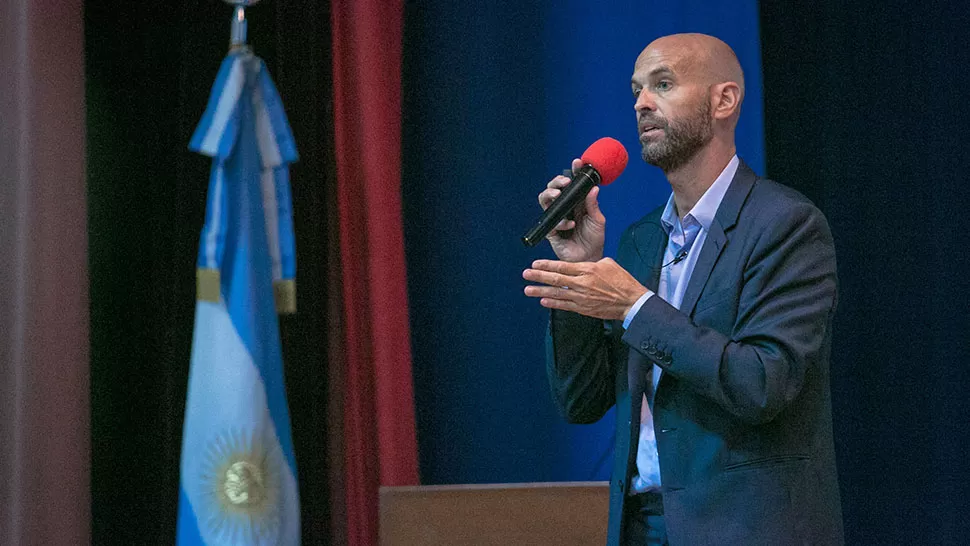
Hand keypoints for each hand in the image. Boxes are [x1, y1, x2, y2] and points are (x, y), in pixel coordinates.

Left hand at [522, 258, 648, 320]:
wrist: (631, 301)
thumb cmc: (622, 281)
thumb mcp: (608, 264)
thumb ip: (590, 263)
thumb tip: (579, 265)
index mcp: (588, 269)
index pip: (562, 266)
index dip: (546, 265)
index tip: (535, 263)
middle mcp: (582, 283)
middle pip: (555, 279)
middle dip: (538, 276)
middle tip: (526, 274)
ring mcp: (581, 297)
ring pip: (557, 293)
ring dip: (540, 291)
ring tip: (528, 289)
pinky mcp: (583, 308)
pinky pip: (564, 305)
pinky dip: (553, 303)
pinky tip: (543, 301)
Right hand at [538, 158, 605, 262]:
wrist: (589, 258)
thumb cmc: (594, 239)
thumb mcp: (598, 220)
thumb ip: (593, 205)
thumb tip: (594, 188)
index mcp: (576, 203)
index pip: (572, 184)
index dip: (573, 172)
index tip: (576, 162)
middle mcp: (565, 208)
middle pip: (554, 189)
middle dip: (556, 181)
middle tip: (565, 182)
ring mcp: (556, 218)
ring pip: (545, 201)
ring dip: (549, 195)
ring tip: (557, 195)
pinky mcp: (551, 231)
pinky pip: (550, 222)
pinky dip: (560, 222)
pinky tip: (570, 224)